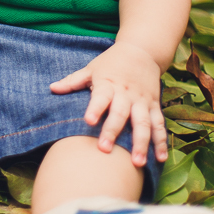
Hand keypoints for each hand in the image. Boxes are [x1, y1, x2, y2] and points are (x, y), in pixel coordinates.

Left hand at [50, 41, 165, 166]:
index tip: (88, 121)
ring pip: (143, 123)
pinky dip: (161, 142)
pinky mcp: (154, 105)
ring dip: (141, 143)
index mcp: (108, 84)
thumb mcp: (91, 68)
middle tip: (105, 149)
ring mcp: (142, 101)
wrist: (141, 51)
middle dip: (113, 131)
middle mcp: (126, 94)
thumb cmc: (111, 62)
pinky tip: (160, 159)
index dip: (95, 108)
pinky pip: (159, 125)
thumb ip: (73, 81)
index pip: (100, 97)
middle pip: (120, 113)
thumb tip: (52, 88)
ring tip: (137, 162)